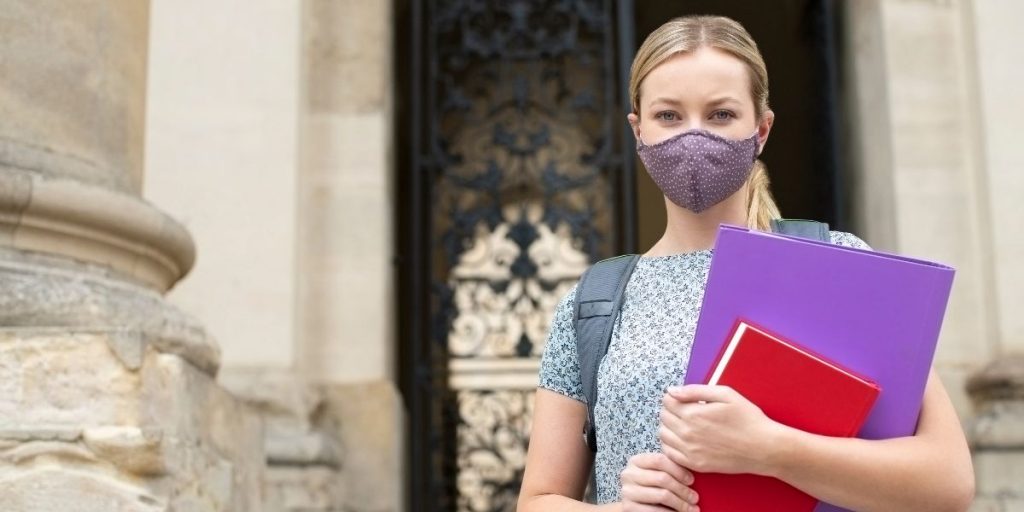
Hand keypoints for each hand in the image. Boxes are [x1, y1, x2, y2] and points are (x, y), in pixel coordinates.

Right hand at [620, 452, 699, 511]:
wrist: (636, 503)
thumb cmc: (650, 487)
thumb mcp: (656, 473)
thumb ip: (668, 469)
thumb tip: (692, 474)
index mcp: (636, 461)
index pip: (660, 460)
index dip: (678, 470)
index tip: (691, 480)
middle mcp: (628, 474)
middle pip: (662, 478)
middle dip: (683, 490)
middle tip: (695, 498)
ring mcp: (628, 491)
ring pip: (662, 495)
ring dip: (681, 503)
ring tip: (691, 508)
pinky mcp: (629, 507)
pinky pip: (656, 511)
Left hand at [659, 385, 784, 475]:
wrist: (763, 448)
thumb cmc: (748, 419)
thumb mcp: (725, 394)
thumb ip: (695, 391)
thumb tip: (672, 391)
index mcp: (693, 414)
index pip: (667, 402)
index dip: (673, 397)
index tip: (683, 399)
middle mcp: (688, 433)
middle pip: (663, 417)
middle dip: (670, 410)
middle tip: (685, 410)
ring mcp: (690, 451)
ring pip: (663, 435)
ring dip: (669, 427)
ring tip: (684, 424)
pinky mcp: (695, 464)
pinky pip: (670, 453)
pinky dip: (671, 444)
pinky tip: (683, 439)